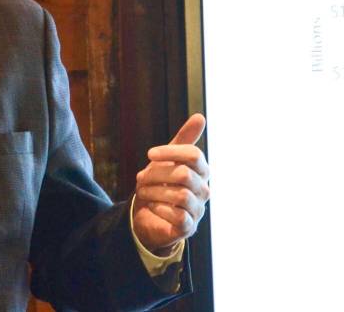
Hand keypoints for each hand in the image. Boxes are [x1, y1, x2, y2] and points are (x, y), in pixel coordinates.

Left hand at [132, 113, 209, 255]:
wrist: (149, 215)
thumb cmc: (160, 183)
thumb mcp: (167, 159)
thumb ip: (183, 139)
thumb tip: (201, 116)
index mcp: (201, 171)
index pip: (194, 155)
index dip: (171, 152)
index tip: (150, 154)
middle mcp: (203, 190)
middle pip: (184, 175)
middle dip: (156, 174)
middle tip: (140, 178)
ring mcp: (197, 209)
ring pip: (180, 195)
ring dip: (154, 191)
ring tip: (142, 191)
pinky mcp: (188, 227)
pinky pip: (178, 216)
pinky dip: (160, 208)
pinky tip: (152, 205)